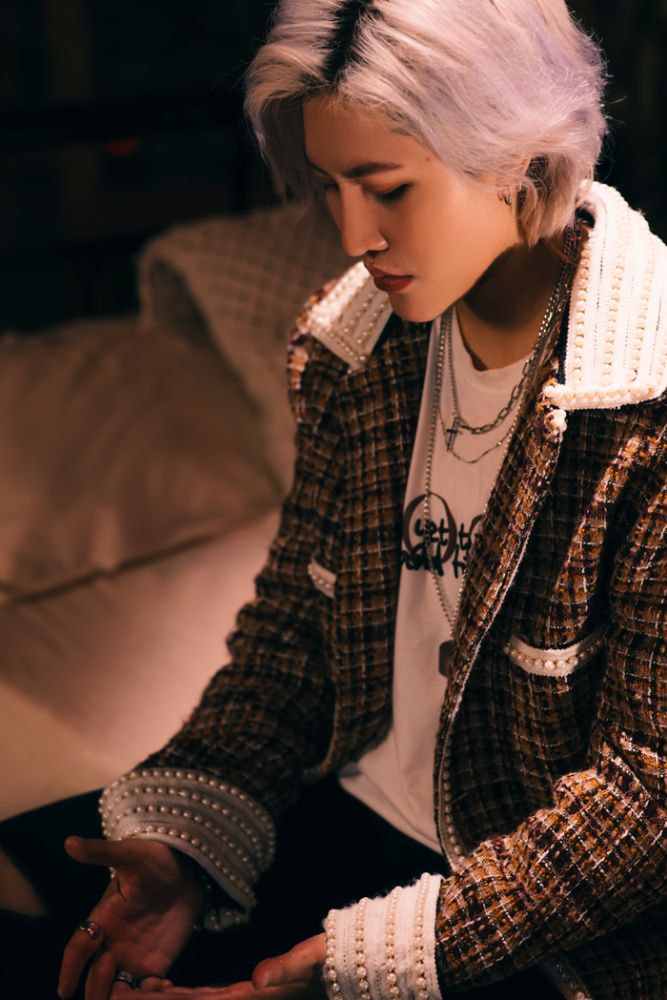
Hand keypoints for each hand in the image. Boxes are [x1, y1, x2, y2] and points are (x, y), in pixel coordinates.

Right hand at [58, 835, 204, 999]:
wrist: (188, 869)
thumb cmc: (155, 860)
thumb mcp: (131, 854)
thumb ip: (102, 853)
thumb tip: (70, 842)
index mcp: (102, 920)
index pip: (78, 948)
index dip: (70, 967)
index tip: (64, 989)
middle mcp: (113, 944)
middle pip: (94, 979)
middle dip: (96, 984)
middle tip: (111, 966)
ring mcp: (134, 956)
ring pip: (117, 991)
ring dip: (122, 997)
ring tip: (142, 988)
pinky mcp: (157, 964)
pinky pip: (146, 991)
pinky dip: (151, 997)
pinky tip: (164, 989)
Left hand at [115, 934, 327, 999]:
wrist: (339, 969)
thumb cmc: (328, 965)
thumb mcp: (311, 961)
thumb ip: (287, 967)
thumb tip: (258, 978)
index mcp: (245, 998)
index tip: (129, 995)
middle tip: (113, 991)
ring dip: (155, 999)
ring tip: (124, 988)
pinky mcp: (236, 995)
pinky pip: (198, 999)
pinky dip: (174, 995)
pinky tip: (159, 985)